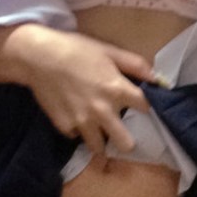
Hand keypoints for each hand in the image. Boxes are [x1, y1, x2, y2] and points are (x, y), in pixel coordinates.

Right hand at [10, 26, 154, 154]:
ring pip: (99, 147)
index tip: (145, 110)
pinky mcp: (64, 127)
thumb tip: (158, 78)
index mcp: (117, 90)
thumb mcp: (108, 50)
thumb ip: (135, 65)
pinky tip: (75, 116)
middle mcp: (102, 111)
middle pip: (126, 144)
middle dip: (126, 140)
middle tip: (121, 131)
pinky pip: (76, 136)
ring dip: (100, 139)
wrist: (38, 57)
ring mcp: (82, 122)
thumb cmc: (76, 49)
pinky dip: (78, 130)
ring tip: (97, 129)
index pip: (146, 109)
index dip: (149, 109)